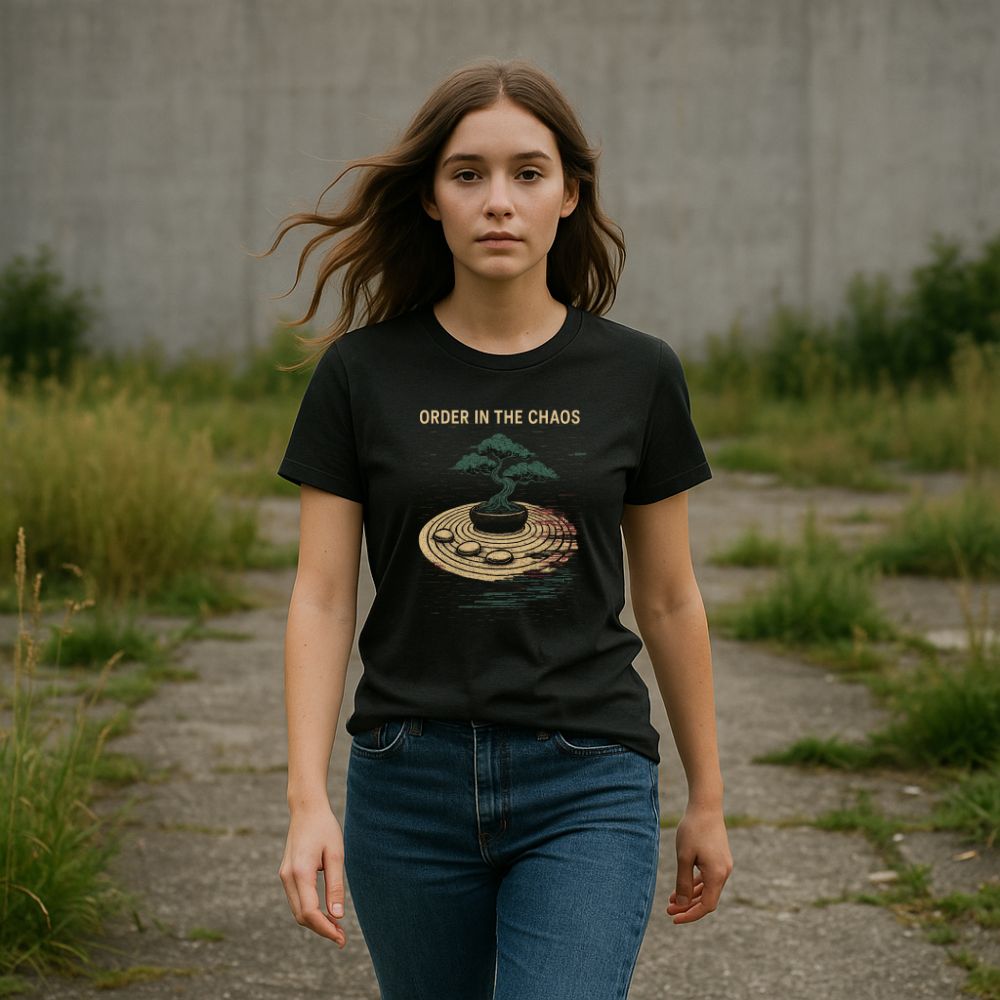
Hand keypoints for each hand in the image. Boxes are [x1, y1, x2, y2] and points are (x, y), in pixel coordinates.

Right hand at [278, 802, 347, 947]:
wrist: (306, 808)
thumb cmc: (324, 828)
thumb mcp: (336, 855)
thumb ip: (335, 886)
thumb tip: (337, 915)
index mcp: (300, 872)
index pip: (310, 912)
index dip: (325, 929)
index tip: (341, 938)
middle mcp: (287, 877)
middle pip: (301, 916)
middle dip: (321, 929)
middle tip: (342, 937)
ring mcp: (284, 875)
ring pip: (297, 910)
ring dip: (315, 922)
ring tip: (337, 927)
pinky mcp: (286, 873)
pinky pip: (296, 900)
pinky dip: (309, 910)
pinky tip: (325, 912)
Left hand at [667, 803, 732, 924]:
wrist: (706, 806)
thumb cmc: (693, 830)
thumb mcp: (684, 857)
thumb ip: (683, 882)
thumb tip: (682, 904)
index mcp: (717, 874)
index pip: (707, 906)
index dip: (690, 915)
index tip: (674, 918)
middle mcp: (724, 872)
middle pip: (707, 899)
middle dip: (688, 906)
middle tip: (668, 909)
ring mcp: (723, 865)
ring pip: (707, 888)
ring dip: (691, 895)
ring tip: (671, 899)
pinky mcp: (720, 858)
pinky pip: (708, 877)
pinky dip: (696, 883)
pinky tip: (682, 885)